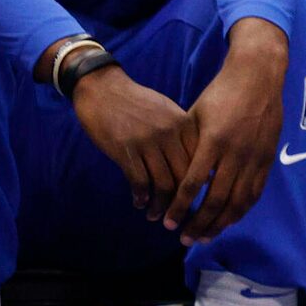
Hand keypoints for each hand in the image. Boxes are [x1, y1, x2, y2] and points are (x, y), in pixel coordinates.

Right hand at [66, 62, 196, 214]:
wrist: (104, 89)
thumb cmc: (138, 102)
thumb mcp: (169, 112)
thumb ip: (184, 134)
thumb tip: (199, 162)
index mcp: (185, 124)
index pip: (201, 162)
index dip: (201, 185)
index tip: (199, 202)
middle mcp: (170, 134)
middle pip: (185, 177)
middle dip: (182, 202)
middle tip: (178, 217)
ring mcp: (148, 142)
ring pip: (163, 184)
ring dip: (160, 205)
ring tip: (156, 216)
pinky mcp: (125, 150)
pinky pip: (139, 181)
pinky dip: (141, 196)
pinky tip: (139, 203)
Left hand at [172, 29, 288, 240]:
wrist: (258, 77)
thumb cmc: (221, 93)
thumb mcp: (196, 116)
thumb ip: (188, 146)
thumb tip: (173, 175)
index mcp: (214, 141)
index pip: (193, 185)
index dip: (179, 207)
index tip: (167, 223)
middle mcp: (236, 153)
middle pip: (217, 200)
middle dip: (199, 223)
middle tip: (184, 239)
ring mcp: (255, 157)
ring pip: (238, 201)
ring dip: (221, 223)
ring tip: (205, 237)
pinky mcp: (268, 157)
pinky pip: (255, 192)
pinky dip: (241, 210)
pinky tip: (229, 220)